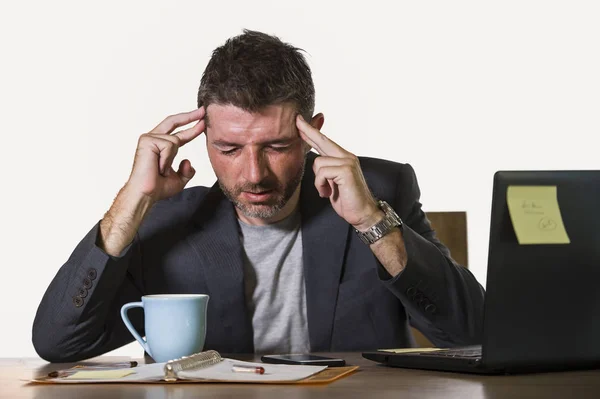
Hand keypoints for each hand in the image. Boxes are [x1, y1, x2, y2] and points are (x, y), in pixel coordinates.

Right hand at [126, 108, 205, 202]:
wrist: (146, 194)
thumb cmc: (158, 188)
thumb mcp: (180, 180)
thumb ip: (187, 171)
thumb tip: (188, 161)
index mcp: (161, 147)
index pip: (179, 133)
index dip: (191, 126)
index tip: (202, 120)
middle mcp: (153, 139)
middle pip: (174, 121)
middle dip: (190, 116)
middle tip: (203, 110)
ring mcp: (149, 138)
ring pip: (174, 141)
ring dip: (171, 159)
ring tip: (161, 170)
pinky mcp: (147, 140)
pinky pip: (169, 146)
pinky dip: (167, 160)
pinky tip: (159, 167)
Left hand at [296, 115, 382, 230]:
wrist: (363, 214)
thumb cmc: (347, 200)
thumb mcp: (332, 182)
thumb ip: (326, 170)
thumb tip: (315, 160)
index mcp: (344, 158)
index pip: (324, 142)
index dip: (311, 132)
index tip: (300, 122)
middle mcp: (347, 156)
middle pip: (322, 140)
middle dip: (308, 131)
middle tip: (297, 120)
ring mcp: (348, 162)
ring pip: (318, 162)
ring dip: (318, 181)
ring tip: (326, 191)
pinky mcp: (346, 170)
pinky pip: (322, 173)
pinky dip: (320, 185)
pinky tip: (328, 193)